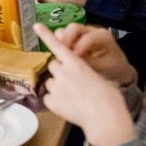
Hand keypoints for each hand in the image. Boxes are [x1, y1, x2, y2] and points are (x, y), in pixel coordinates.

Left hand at [35, 24, 135, 145]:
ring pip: (49, 82)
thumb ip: (84, 72)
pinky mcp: (51, 102)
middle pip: (53, 65)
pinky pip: (48, 97)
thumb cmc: (109, 99)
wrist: (106, 120)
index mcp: (76, 64)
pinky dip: (55, 101)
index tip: (36, 26)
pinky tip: (67, 106)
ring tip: (72, 96)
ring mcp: (56, 88)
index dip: (46, 35)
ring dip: (57, 86)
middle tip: (72, 82)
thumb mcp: (99, 77)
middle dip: (59, 71)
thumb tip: (79, 75)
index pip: (58, 46)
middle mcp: (63, 73)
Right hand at [51, 23, 135, 85]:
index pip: (88, 37)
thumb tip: (73, 62)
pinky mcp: (73, 40)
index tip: (73, 58)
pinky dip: (57, 45)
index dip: (79, 47)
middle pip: (73, 28)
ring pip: (65, 31)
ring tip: (56, 54)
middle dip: (65, 39)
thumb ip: (89, 63)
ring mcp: (81, 34)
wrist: (117, 70)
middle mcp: (91, 31)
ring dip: (59, 41)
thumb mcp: (104, 67)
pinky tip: (57, 56)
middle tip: (59, 52)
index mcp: (103, 36)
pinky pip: (62, 39)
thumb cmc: (113, 69)